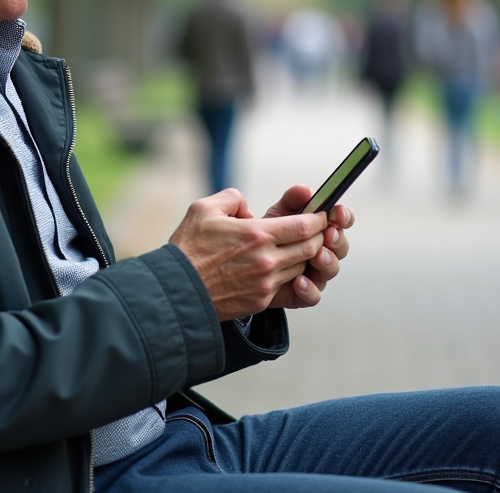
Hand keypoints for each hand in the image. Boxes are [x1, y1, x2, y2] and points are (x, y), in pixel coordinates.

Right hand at [169, 188, 329, 320]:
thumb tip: (246, 207)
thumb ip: (232, 198)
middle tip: (317, 229)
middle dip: (319, 237)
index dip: (318, 219)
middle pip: (311, 248)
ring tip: (299, 246)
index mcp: (257, 235)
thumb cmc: (188, 249)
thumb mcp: (204, 209)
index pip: (304, 226)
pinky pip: (286, 285)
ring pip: (302, 267)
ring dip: (305, 256)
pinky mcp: (261, 300)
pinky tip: (281, 265)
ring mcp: (266, 283)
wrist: (177, 291)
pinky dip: (290, 274)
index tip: (321, 214)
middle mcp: (267, 260)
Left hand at [262, 186, 353, 309]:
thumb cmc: (261, 236)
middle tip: (327, 234)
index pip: (341, 220)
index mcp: (318, 228)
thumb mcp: (275, 215)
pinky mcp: (302, 293)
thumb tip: (305, 190)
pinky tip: (298, 281)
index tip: (338, 213)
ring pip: (331, 269)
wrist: (239, 263)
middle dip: (336, 239)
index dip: (344, 216)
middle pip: (341, 245)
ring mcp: (313, 272)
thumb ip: (291, 201)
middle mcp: (321, 250)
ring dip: (327, 261)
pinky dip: (309, 289)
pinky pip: (313, 295)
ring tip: (316, 256)